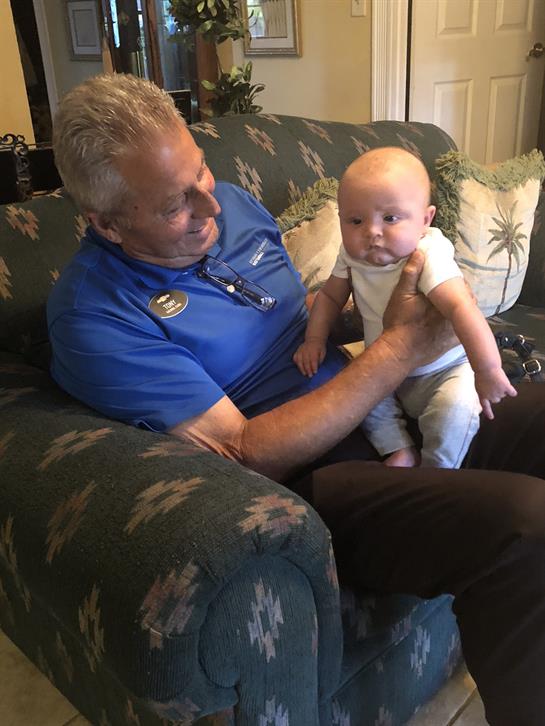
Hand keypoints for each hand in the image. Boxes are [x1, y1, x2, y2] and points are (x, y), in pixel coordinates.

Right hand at [293, 338, 326, 376]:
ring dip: (302, 368)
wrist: (314, 339)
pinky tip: (300, 367)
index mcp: (314, 350)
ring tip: (304, 374)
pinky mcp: (297, 351)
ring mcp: (300, 350)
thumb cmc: (319, 348)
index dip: (314, 366)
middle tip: (310, 375)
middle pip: (306, 361)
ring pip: (299, 360)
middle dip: (308, 369)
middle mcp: (306, 350)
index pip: (313, 359)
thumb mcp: (323, 352)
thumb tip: (316, 367)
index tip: (315, 372)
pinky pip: (295, 358)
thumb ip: (320, 360)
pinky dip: (297, 363)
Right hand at [382, 251, 457, 368]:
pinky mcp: (454, 343)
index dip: (454, 280)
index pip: (460, 285)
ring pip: (465, 313)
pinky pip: (464, 329)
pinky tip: (450, 319)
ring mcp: (457, 331)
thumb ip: (411, 273)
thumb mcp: (401, 295)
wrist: (398, 353)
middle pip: (465, 299)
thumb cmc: (399, 323)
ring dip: (459, 307)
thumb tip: (421, 252)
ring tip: (446, 304)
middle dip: (457, 293)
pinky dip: (459, 321)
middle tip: (445, 290)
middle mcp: (456, 316)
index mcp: (446, 302)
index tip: (445, 278)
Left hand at [475, 366, 517, 419]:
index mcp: (482, 395)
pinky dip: (512, 392)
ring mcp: (499, 393)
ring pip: (503, 394)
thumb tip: (488, 393)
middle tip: (494, 385)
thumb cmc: (481, 373)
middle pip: (497, 400)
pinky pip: (512, 392)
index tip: (491, 417)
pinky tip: (513, 392)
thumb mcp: (478, 384)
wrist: (486, 367)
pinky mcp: (506, 388)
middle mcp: (491, 396)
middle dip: (496, 394)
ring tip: (498, 381)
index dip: (488, 412)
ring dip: (502, 389)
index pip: (485, 406)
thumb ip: (484, 390)